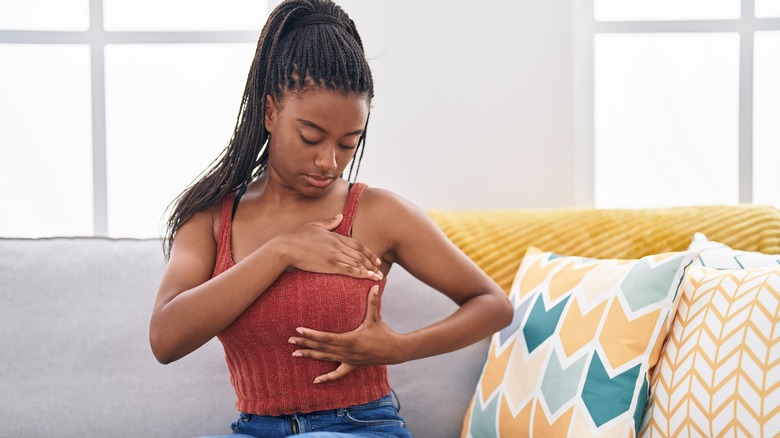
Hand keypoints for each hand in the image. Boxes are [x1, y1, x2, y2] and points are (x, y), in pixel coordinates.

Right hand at [281, 213, 382, 279]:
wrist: (287, 247)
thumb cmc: (297, 236)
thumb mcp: (315, 225)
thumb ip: (329, 222)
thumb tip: (340, 216)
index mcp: (336, 236)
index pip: (358, 245)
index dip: (369, 252)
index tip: (376, 259)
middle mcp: (338, 245)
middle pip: (360, 255)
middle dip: (372, 263)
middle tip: (380, 270)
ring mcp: (335, 255)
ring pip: (357, 263)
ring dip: (369, 271)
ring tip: (378, 277)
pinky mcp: (330, 265)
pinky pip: (349, 270)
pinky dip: (360, 274)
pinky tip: (367, 278)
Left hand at [288, 285, 403, 382]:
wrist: (394, 351)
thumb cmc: (384, 333)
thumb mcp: (376, 318)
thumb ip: (373, 302)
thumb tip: (375, 284)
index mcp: (350, 340)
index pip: (326, 337)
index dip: (312, 334)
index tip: (299, 330)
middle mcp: (346, 351)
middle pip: (321, 347)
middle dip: (305, 343)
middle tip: (290, 340)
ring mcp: (348, 360)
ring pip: (325, 358)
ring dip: (310, 356)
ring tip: (295, 354)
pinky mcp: (352, 365)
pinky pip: (338, 373)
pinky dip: (327, 378)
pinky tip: (315, 381)